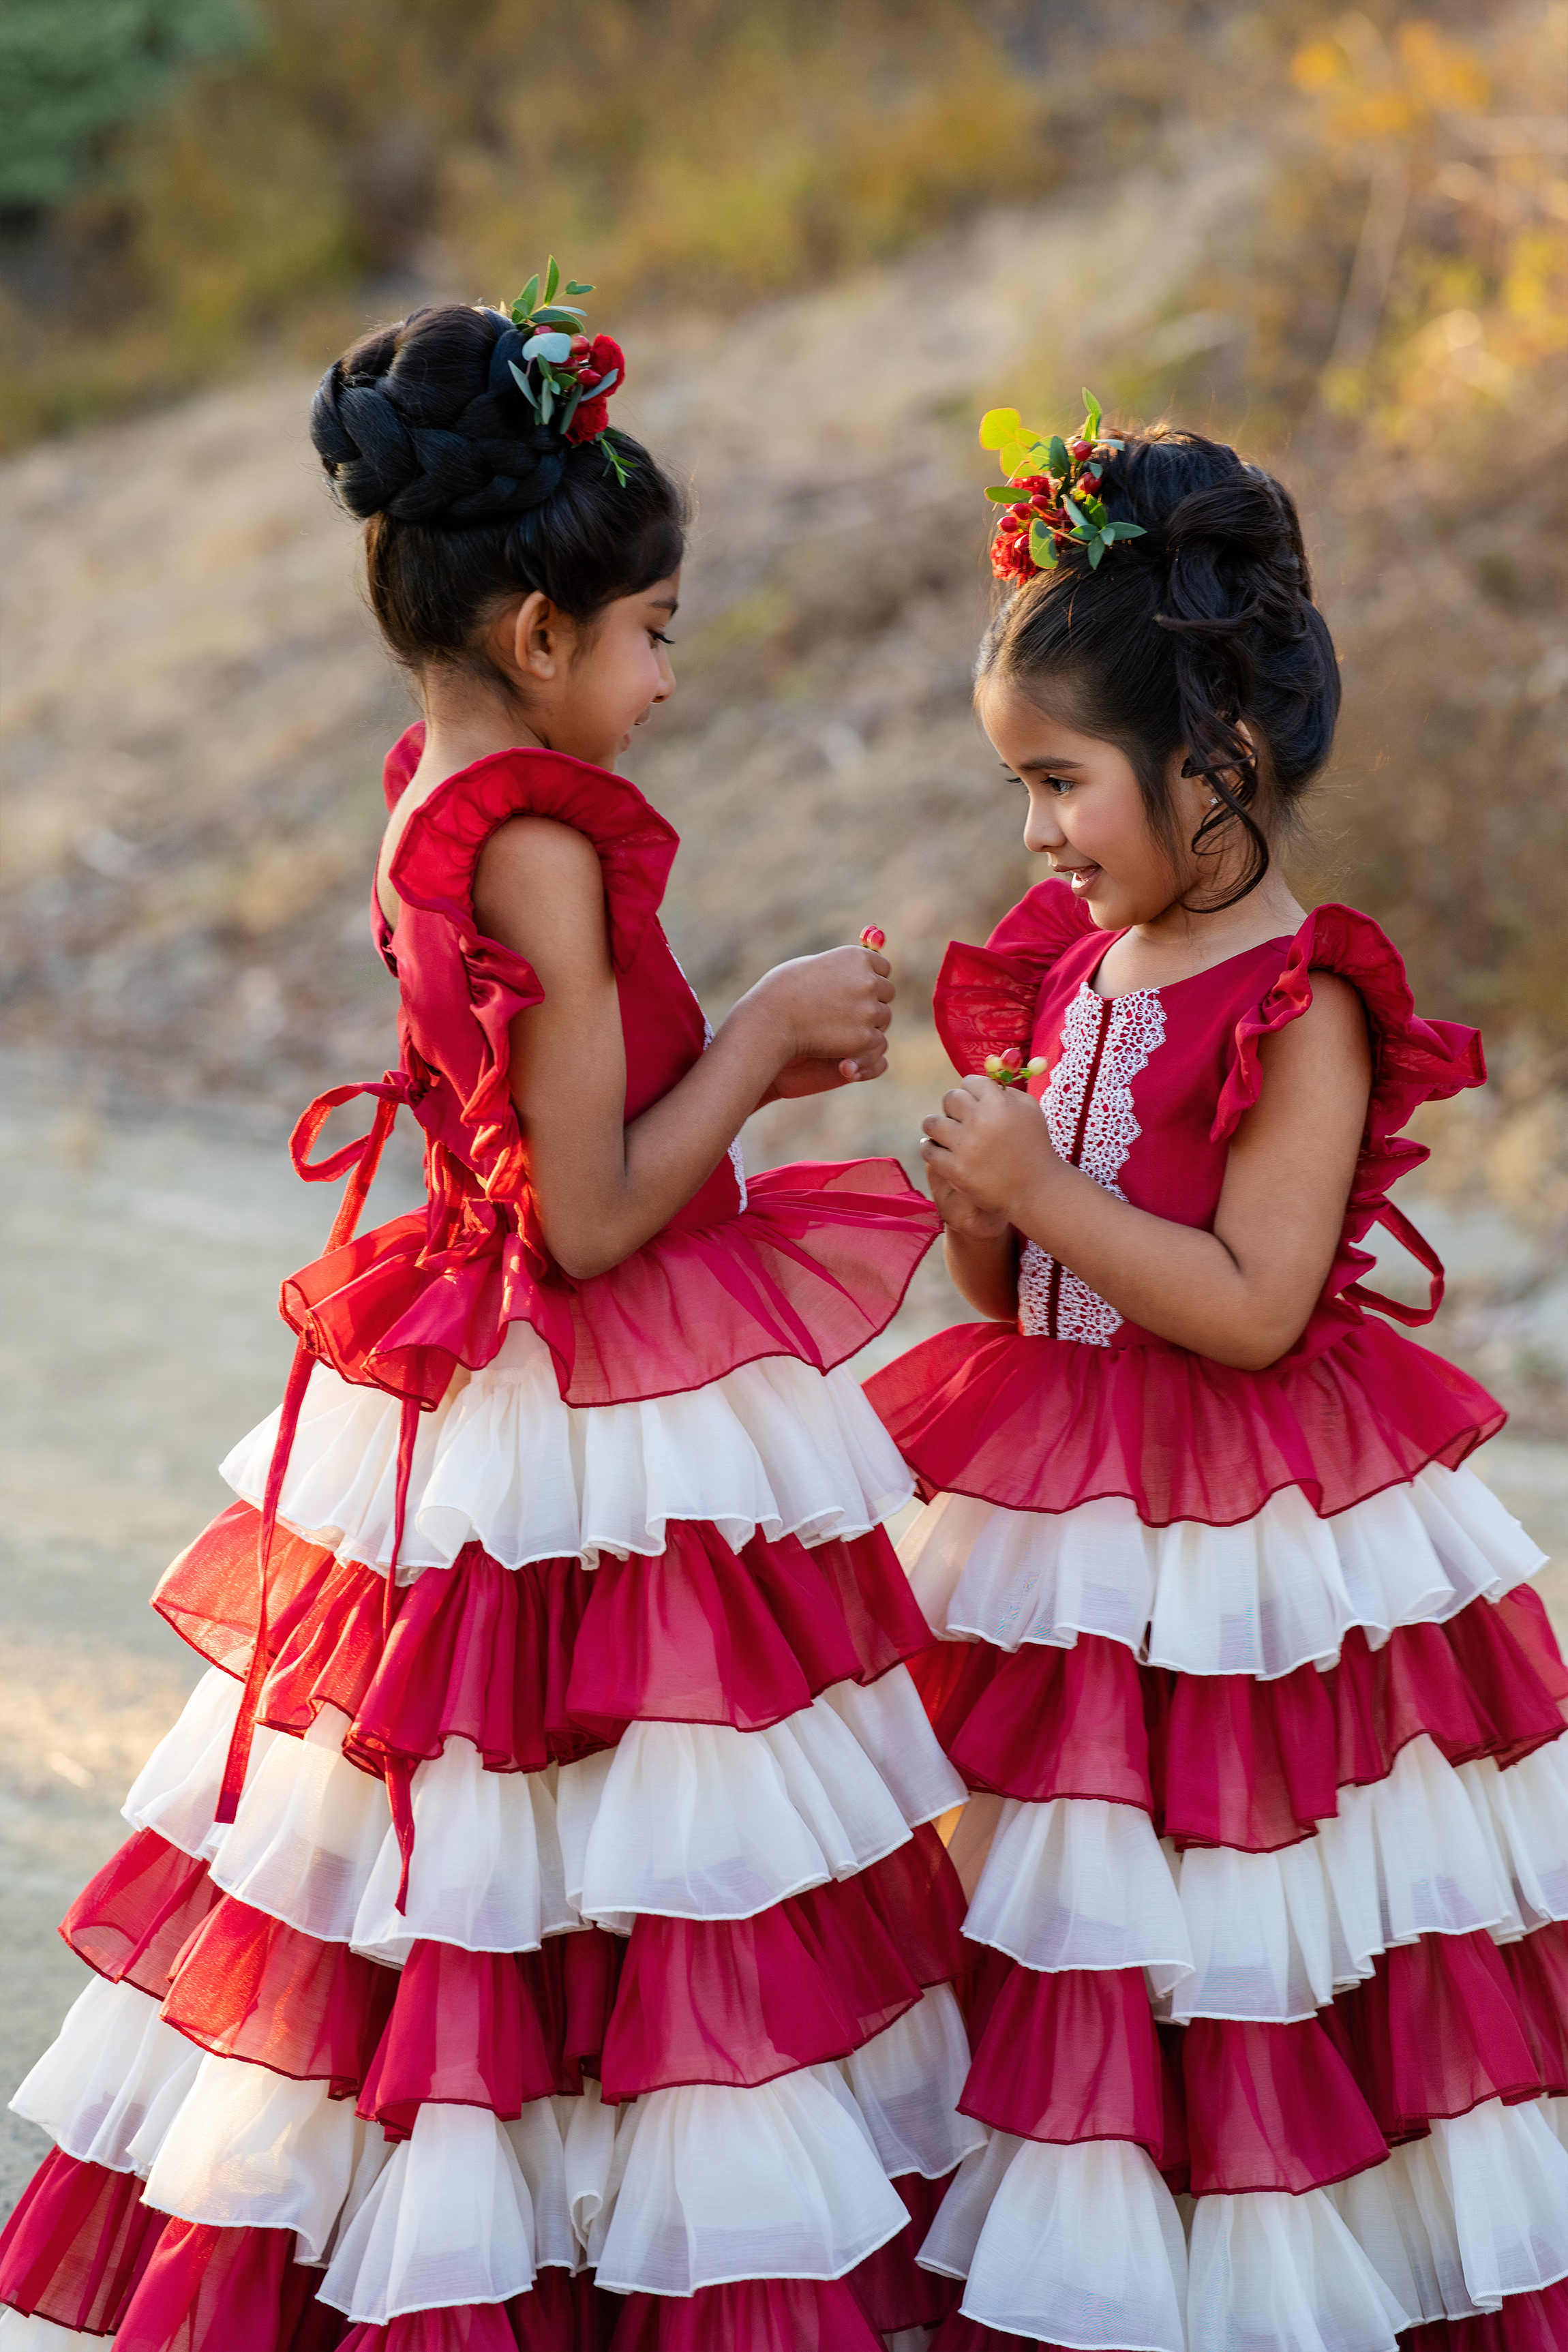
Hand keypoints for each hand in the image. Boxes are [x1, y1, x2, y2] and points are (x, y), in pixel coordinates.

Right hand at [743, 944, 893, 1089]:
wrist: (771, 1019)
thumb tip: (865, 966)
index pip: (883, 968)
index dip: (872, 980)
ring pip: (883, 1018)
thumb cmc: (784, 990)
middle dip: (872, 1002)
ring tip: (840, 1027)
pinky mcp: (866, 1037)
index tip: (860, 990)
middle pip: (887, 992)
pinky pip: (875, 1041)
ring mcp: (869, 1010)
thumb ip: (843, 968)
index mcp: (858, 957)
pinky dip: (862, 1045)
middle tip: (851, 1013)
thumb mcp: (816, 965)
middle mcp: (868, 980)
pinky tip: (839, 1042)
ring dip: (868, 1023)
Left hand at [920, 1074, 1061, 1223]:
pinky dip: (930, 1147)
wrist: (1036, 1189)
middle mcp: (979, 1120)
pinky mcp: (955, 1169)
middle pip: (949, 1098)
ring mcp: (965, 1146)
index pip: (970, 1081)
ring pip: (932, 1123)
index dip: (972, 1090)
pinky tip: (936, 1147)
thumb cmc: (1035, 1146)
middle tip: (960, 1118)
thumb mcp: (1030, 1109)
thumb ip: (1006, 1093)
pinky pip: (928, 1150)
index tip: (974, 1100)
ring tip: (942, 1132)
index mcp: (998, 1102)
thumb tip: (984, 1085)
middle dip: (954, 1106)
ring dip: (936, 1125)